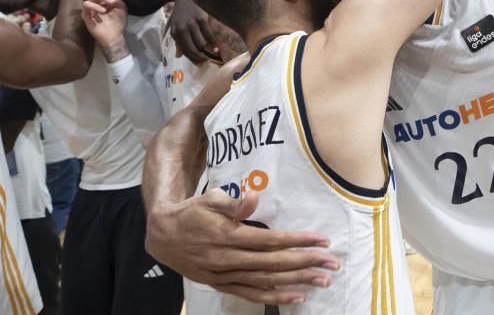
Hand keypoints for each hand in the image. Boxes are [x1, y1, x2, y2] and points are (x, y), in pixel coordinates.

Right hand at [82, 0, 127, 50]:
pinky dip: (95, 6)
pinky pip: (86, 6)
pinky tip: (103, 11)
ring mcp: (90, 9)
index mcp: (104, 0)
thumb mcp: (121, 7)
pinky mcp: (86, 16)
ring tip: (111, 3)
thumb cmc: (118, 22)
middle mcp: (96, 3)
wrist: (115, 36)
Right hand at [145, 189, 339, 304]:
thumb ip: (233, 202)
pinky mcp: (221, 284)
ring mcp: (225, 275)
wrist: (162, 236)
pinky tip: (296, 296)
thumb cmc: (192, 213)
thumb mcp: (208, 199)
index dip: (297, 241)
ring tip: (322, 280)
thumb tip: (254, 197)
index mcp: (227, 236)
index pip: (270, 241)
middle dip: (305, 263)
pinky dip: (274, 297)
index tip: (321, 240)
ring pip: (266, 281)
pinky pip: (251, 293)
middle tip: (331, 264)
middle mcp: (228, 259)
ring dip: (296, 281)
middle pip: (274, 264)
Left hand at [170, 0, 216, 64]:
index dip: (193, 59)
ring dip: (208, 50)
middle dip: (201, 58)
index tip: (200, 65)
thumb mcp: (176, 27)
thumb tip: (178, 56)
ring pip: (201, 44)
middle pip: (193, 49)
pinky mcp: (201, 20)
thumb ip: (178, 42)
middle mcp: (182, 30)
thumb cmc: (182, 14)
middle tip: (207, 62)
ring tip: (213, 53)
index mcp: (175, 33)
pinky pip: (209, 35)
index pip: (184, 51)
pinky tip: (216, 46)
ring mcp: (192, 24)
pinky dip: (213, 43)